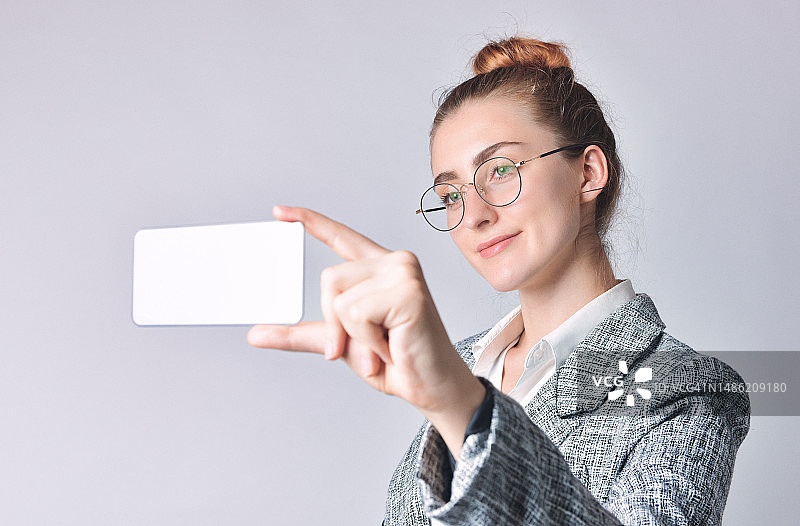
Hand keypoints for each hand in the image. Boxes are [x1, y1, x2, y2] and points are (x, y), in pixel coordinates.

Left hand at [247, 206, 485, 456]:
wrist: (429, 387)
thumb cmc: (393, 361)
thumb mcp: (339, 342)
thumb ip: (302, 333)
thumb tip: (255, 332)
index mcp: (378, 268)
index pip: (340, 236)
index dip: (309, 221)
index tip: (278, 211)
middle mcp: (393, 262)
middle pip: (329, 279)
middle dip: (333, 322)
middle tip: (359, 349)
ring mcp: (403, 273)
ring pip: (341, 299)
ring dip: (352, 336)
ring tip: (381, 348)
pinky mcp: (409, 291)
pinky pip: (357, 315)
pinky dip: (366, 341)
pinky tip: (390, 347)